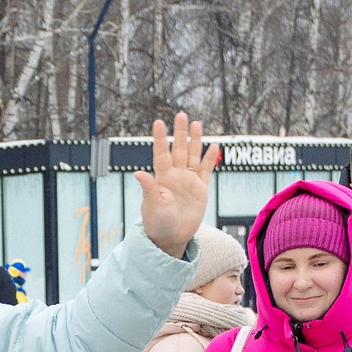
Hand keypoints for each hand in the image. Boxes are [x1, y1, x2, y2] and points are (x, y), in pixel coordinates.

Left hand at [135, 115, 213, 257]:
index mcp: (161, 178)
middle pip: (179, 149)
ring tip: (197, 123)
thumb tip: (138, 173)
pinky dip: (209, 158)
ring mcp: (188, 181)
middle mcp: (175, 176)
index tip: (158, 122)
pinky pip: (206, 170)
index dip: (160, 138)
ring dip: (195, 140)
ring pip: (193, 156)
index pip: (161, 154)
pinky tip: (212, 146)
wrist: (171, 237)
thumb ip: (148, 189)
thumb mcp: (151, 207)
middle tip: (181, 115)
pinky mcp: (200, 190)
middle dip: (180, 132)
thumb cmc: (157, 223)